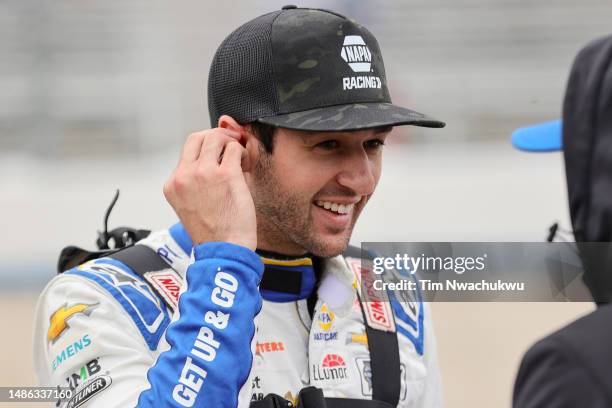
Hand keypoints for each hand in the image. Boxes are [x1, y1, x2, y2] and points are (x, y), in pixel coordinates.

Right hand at [163, 128, 256, 249]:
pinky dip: (242, 152)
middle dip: (217, 137)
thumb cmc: (213, 233)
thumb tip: (210, 159)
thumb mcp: (190, 205)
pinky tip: (245, 165)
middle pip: (198, 137)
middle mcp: (184, 176)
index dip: (206, 148)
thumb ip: (193, 182)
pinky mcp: (226, 174)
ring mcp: (204, 173)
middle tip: (230, 146)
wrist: (224, 250)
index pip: (187, 151)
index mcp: (173, 185)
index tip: (218, 154)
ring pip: (216, 137)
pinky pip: (234, 148)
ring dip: (230, 143)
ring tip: (239, 158)